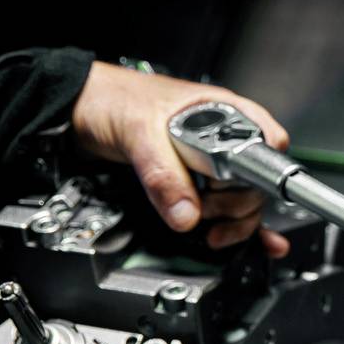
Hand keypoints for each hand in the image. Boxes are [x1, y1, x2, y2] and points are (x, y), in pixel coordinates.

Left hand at [71, 61, 291, 257]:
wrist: (77, 110)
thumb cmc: (111, 99)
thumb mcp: (139, 132)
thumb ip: (163, 173)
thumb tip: (186, 214)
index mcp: (222, 112)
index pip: (266, 143)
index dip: (258, 172)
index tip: (230, 190)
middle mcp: (223, 137)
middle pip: (256, 181)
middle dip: (238, 205)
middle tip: (207, 209)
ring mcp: (211, 163)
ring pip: (244, 200)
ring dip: (237, 223)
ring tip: (212, 231)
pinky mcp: (194, 184)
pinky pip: (228, 210)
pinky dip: (242, 229)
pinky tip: (261, 244)